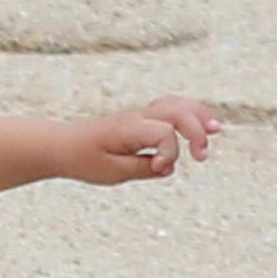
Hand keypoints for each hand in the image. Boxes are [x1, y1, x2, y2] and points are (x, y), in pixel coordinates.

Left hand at [63, 98, 223, 183]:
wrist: (60, 145)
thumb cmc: (82, 159)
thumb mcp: (111, 172)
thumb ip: (143, 169)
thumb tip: (168, 166)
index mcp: (129, 129)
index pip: (164, 134)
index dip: (169, 154)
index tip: (158, 169)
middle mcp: (137, 118)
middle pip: (177, 111)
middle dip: (196, 130)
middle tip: (203, 155)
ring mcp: (140, 116)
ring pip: (176, 105)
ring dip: (198, 116)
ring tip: (216, 130)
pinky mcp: (141, 120)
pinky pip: (170, 108)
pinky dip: (188, 114)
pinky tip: (200, 126)